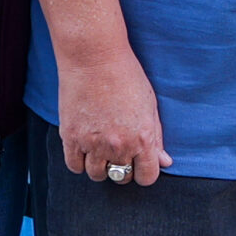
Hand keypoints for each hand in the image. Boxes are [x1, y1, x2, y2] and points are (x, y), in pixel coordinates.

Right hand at [56, 44, 172, 186]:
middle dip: (124, 169)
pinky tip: (85, 149)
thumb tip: (164, 162)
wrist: (94, 57)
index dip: (145, 172)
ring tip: (101, 149)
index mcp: (142, 139)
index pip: (147, 177)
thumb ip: (156, 137)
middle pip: (121, 177)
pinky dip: (80, 162)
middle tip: (120, 153)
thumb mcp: (149, 105)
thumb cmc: (126, 76)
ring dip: (101, 167)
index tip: (140, 164)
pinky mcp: (71, 137)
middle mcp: (118, 146)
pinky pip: (74, 166)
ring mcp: (93, 143)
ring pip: (97, 175)